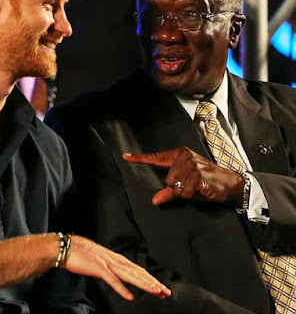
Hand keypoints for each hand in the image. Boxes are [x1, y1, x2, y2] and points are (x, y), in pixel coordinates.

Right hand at [64, 235, 170, 300]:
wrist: (69, 247)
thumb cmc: (84, 255)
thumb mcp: (103, 262)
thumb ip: (113, 269)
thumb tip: (123, 277)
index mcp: (117, 259)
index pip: (138, 270)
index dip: (150, 279)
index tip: (161, 288)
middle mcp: (115, 260)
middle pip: (138, 272)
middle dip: (153, 282)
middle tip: (166, 291)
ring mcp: (107, 264)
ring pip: (129, 275)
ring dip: (143, 284)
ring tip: (155, 291)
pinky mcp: (98, 268)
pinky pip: (112, 280)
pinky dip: (122, 288)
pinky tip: (130, 296)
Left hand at [122, 147, 244, 204]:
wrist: (231, 182)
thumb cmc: (206, 181)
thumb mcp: (186, 184)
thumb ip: (169, 190)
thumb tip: (155, 200)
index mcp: (179, 154)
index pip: (156, 157)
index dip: (139, 158)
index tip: (125, 157)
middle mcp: (185, 156)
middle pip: (168, 180)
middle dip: (179, 187)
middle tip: (193, 185)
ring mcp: (192, 165)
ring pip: (176, 187)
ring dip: (187, 192)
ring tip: (198, 187)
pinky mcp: (199, 176)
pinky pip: (186, 192)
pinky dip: (193, 195)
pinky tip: (203, 189)